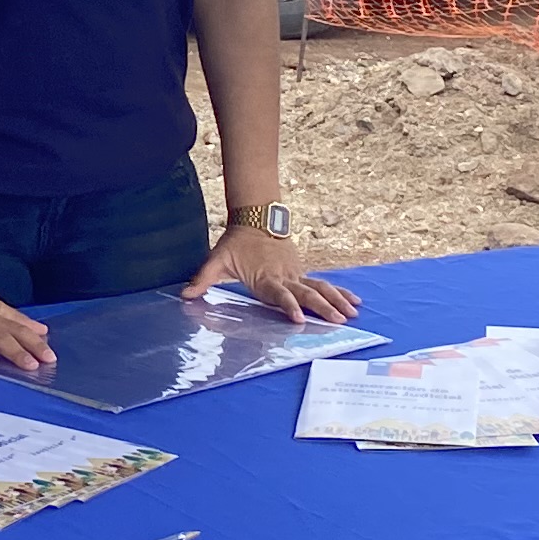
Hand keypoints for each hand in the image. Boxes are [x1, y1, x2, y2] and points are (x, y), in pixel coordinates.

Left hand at [189, 219, 359, 325]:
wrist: (255, 218)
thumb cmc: (235, 243)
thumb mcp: (216, 260)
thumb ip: (202, 279)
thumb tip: (184, 295)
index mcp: (265, 278)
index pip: (279, 294)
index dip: (288, 306)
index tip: (298, 319)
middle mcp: (285, 277)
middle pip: (307, 293)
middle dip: (324, 308)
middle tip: (339, 321)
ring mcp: (296, 273)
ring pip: (320, 288)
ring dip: (337, 300)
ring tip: (353, 314)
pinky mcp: (302, 271)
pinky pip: (323, 283)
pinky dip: (340, 292)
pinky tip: (354, 300)